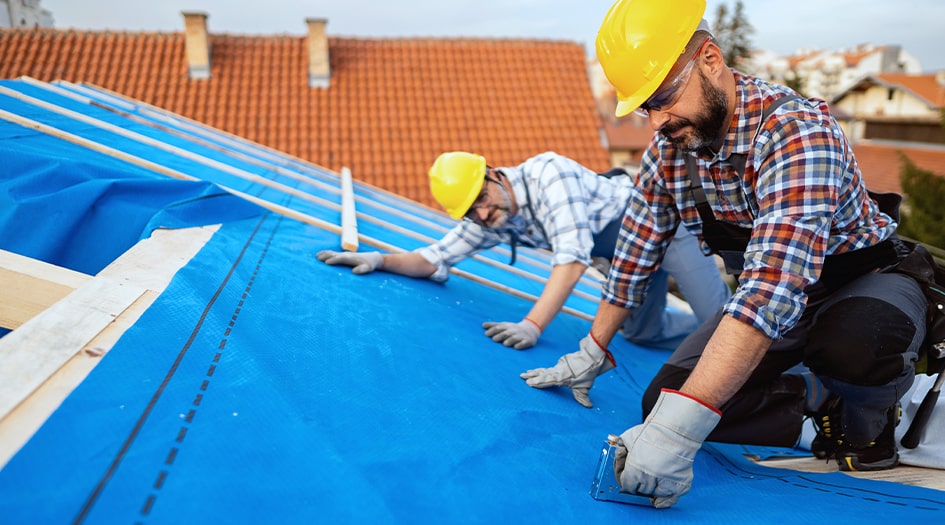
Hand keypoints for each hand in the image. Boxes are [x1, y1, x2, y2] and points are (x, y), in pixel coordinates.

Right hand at [317, 250, 382, 274]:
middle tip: (317, 259)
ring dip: (325, 254)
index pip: (341, 258)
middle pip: (335, 254)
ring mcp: (345, 254)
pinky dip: (327, 253)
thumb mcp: (368, 268)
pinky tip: (322, 254)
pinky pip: (334, 253)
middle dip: (326, 256)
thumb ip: (362, 270)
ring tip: (316, 256)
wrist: (373, 258)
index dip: (334, 260)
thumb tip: (354, 272)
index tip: (326, 263)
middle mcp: (347, 255)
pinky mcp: (344, 255)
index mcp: (351, 258)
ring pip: (333, 253)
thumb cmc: (370, 264)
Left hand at [482, 318, 541, 349]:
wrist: (530, 330)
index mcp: (507, 327)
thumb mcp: (504, 325)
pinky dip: (520, 345)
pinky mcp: (527, 341)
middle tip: (494, 339)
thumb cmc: (513, 329)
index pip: (499, 327)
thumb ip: (494, 325)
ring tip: (505, 344)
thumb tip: (483, 325)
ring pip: (515, 338)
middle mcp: (513, 331)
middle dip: (500, 335)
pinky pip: (524, 343)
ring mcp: (521, 336)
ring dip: (510, 340)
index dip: (492, 330)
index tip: (486, 334)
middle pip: (506, 333)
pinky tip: (516, 347)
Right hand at [519, 334, 614, 407]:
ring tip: (526, 372)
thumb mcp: (584, 387)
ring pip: (544, 370)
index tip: (528, 383)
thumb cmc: (586, 373)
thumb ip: (583, 397)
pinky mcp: (560, 364)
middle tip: (521, 376)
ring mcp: (558, 367)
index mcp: (560, 377)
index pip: (546, 380)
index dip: (537, 382)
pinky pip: (549, 368)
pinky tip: (538, 371)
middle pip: (542, 373)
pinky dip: (542, 370)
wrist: (589, 357)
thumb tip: (589, 406)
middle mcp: (557, 371)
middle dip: (531, 375)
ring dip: (535, 372)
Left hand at [612, 389, 721, 508]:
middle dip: (638, 483)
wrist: (675, 430)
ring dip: (651, 488)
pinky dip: (666, 500)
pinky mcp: (680, 484)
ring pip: (654, 493)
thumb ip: (620, 443)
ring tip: (651, 477)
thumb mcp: (630, 436)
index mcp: (635, 468)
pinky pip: (671, 499)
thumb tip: (611, 441)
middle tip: (640, 474)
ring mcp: (666, 482)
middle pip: (640, 490)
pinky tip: (658, 501)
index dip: (626, 480)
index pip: (627, 486)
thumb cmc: (652, 432)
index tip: (627, 477)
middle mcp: (650, 478)